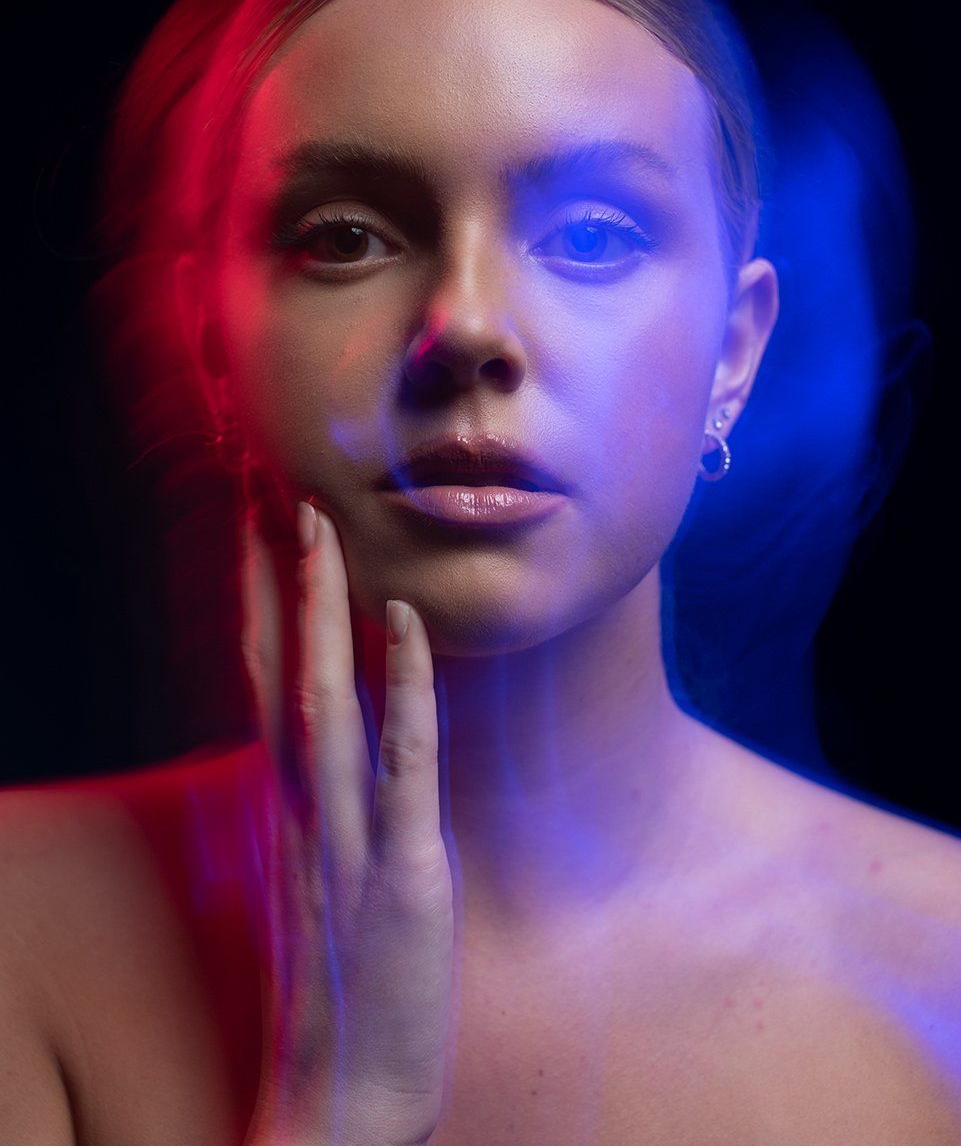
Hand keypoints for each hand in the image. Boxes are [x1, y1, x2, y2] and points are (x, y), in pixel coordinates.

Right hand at [240, 497, 453, 1145]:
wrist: (346, 1101)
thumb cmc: (345, 986)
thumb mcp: (328, 884)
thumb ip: (327, 814)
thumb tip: (334, 752)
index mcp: (291, 812)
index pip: (270, 686)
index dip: (265, 607)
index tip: (261, 533)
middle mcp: (303, 812)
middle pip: (283, 673)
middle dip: (280, 581)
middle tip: (273, 492)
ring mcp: (349, 838)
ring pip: (325, 701)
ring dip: (322, 609)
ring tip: (316, 526)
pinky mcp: (401, 872)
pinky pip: (402, 763)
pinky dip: (404, 688)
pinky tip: (405, 621)